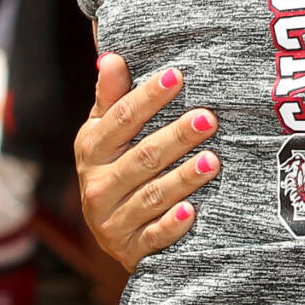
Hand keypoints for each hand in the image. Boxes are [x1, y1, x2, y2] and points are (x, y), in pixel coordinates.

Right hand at [75, 54, 219, 271]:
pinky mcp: (130, 248)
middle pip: (142, 157)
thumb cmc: (118, 164)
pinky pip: (152, 237)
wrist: (117, 232)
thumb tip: (111, 56)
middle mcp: (96, 186)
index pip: (120, 119)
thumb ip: (112, 97)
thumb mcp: (107, 132)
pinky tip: (192, 212)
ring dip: (182, 178)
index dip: (147, 97)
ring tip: (213, 160)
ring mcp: (111, 220)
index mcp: (91, 150)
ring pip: (151, 196)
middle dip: (176, 137)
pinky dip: (171, 225)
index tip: (177, 76)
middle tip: (209, 118)